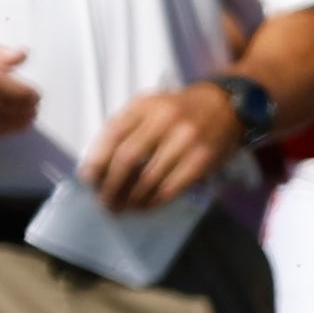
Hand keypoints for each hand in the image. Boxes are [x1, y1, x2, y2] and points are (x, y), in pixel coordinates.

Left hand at [79, 82, 239, 212]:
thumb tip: (97, 167)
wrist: (226, 106)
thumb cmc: (178, 111)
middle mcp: (164, 119)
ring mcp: (185, 140)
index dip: (96, 160)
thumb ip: (126, 129)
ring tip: (122, 207)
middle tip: (104, 202)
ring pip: (148, 178)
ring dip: (131, 198)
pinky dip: (153, 201)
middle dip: (111, 185)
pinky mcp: (201, 160)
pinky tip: (144, 205)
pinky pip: (170, 188)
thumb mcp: (149, 107)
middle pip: (127, 158)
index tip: (88, 180)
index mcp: (144, 105)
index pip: (112, 134)